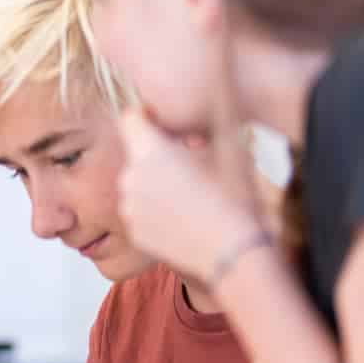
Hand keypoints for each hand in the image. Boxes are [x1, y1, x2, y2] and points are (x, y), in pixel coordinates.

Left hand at [117, 108, 263, 281]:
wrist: (232, 254)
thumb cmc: (234, 199)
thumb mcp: (227, 150)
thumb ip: (201, 126)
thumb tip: (199, 108)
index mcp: (151, 152)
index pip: (129, 118)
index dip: (145, 115)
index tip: (162, 122)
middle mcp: (131, 177)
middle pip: (135, 153)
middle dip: (156, 154)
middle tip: (188, 162)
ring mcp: (129, 207)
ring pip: (137, 183)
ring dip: (155, 182)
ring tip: (190, 194)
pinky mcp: (133, 232)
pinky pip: (139, 210)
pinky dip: (155, 209)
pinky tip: (183, 217)